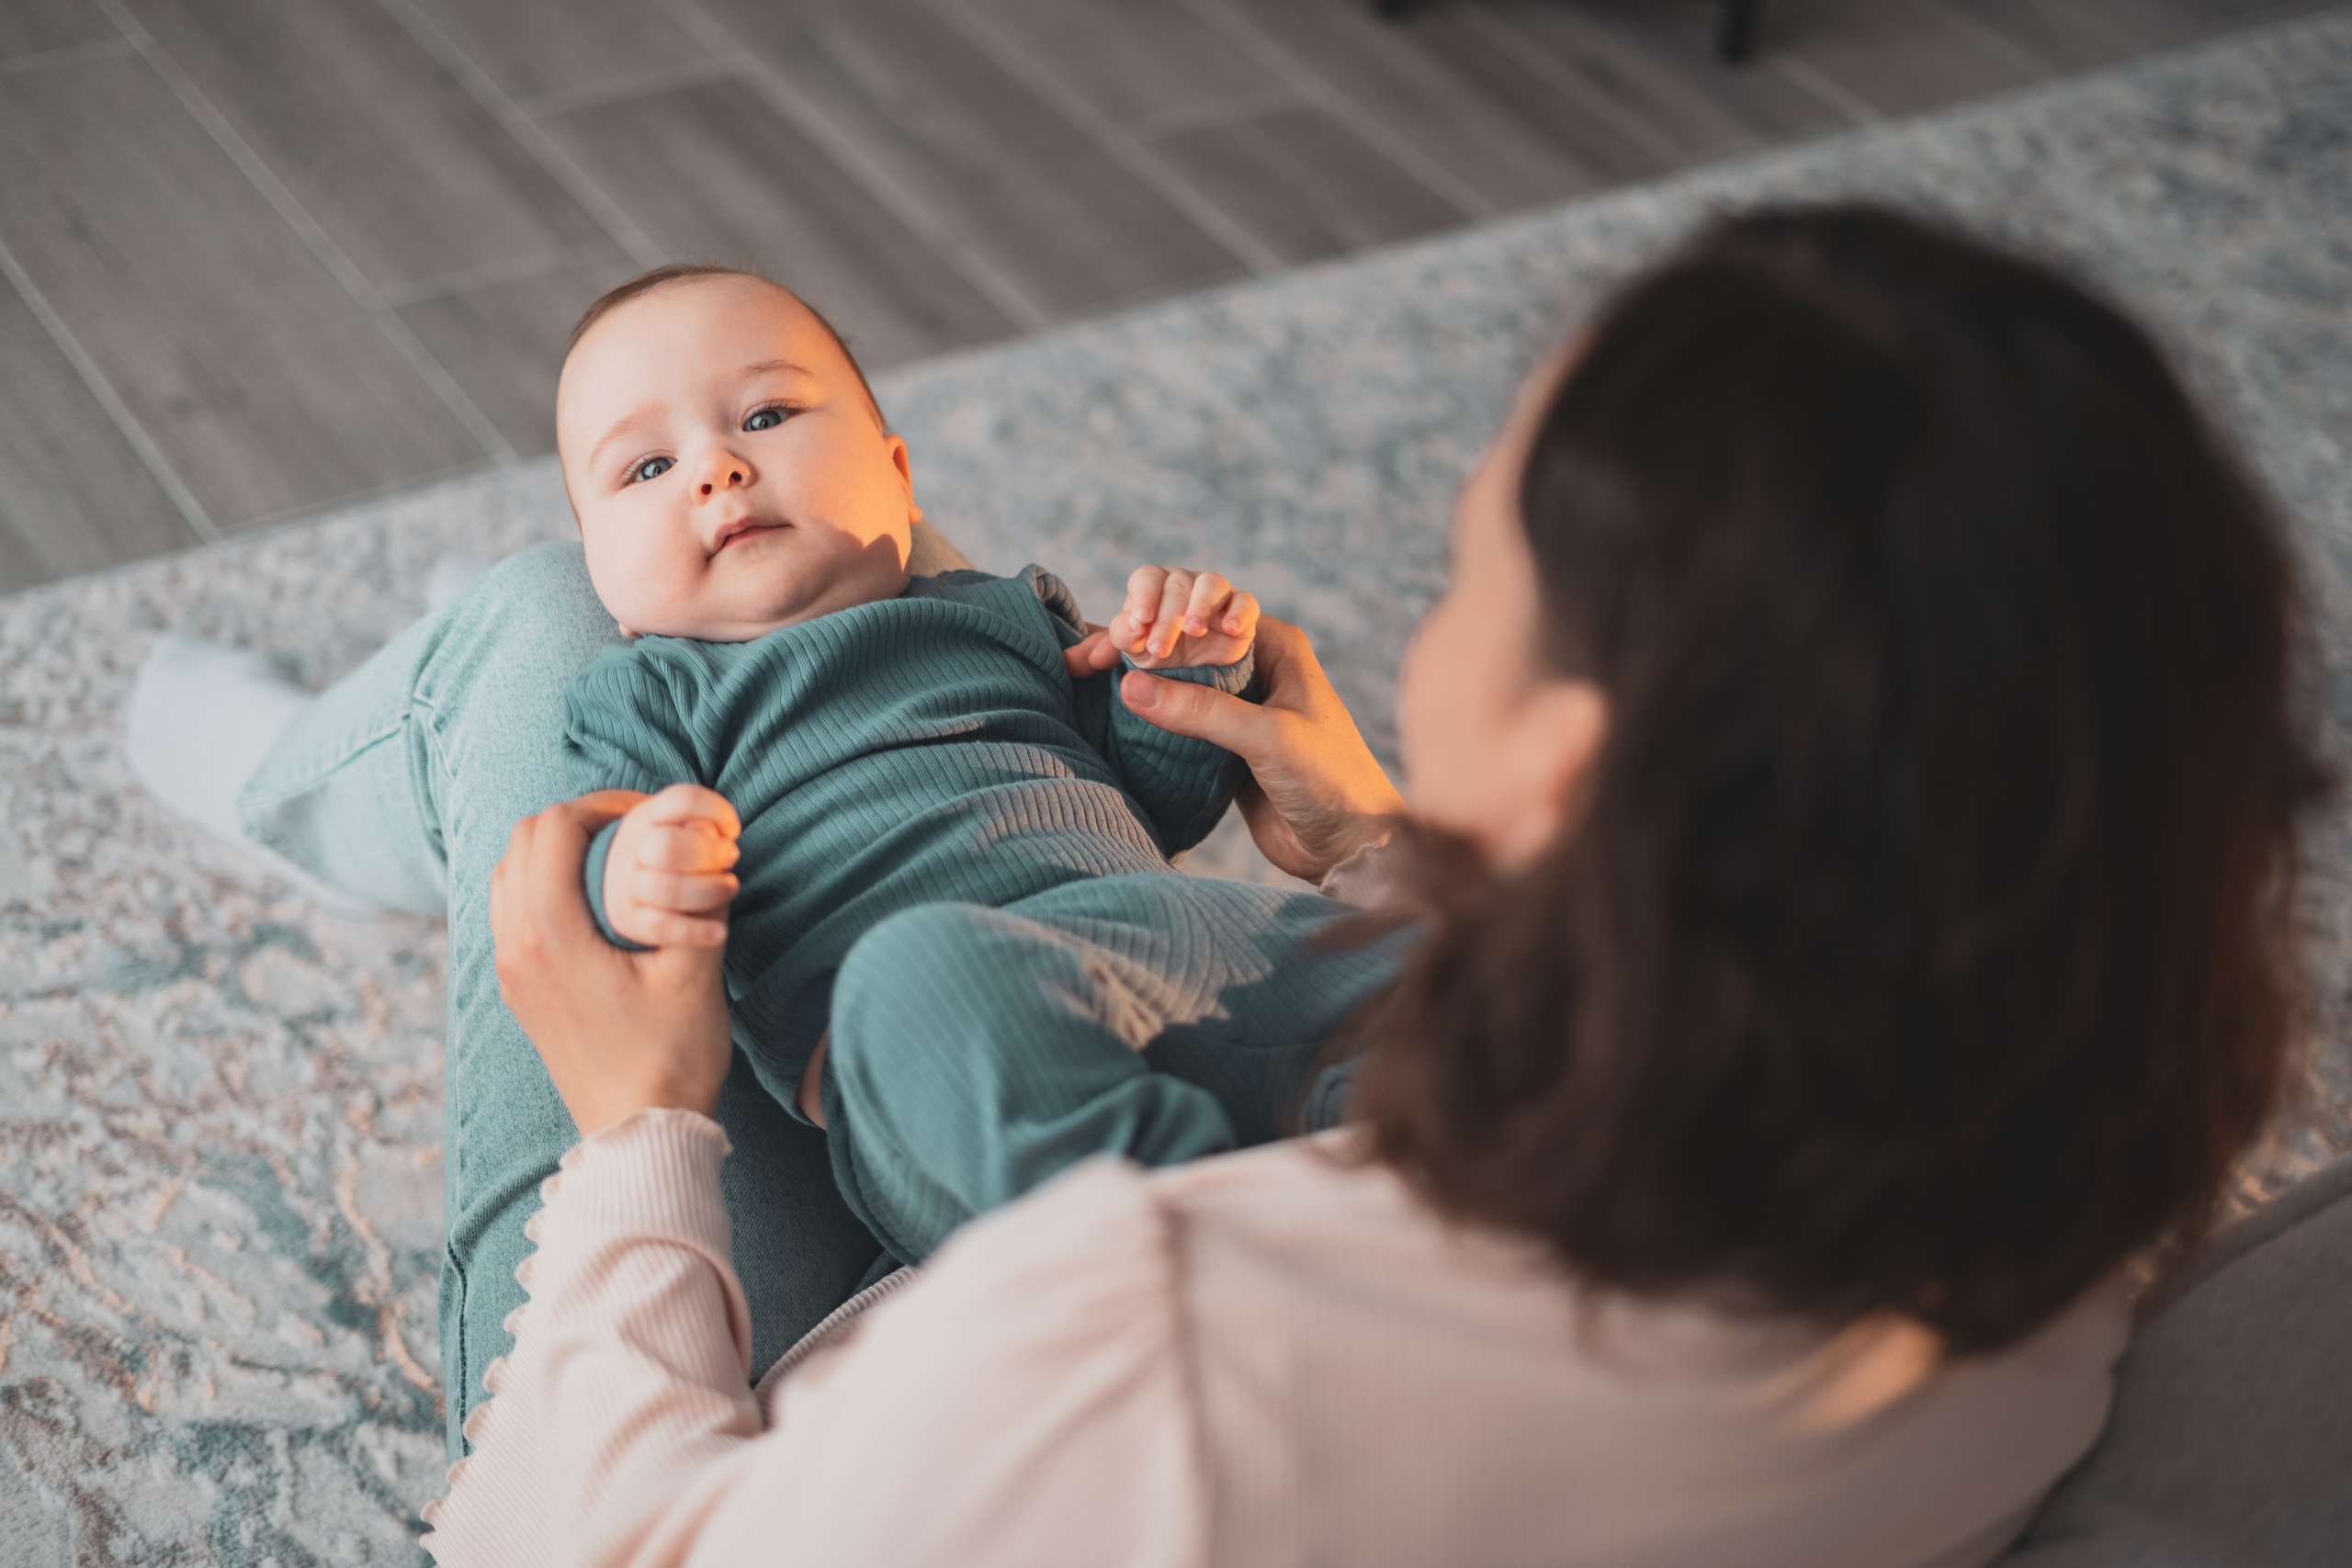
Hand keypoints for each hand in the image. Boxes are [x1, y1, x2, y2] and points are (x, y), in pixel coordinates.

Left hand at [490, 792, 734, 1136]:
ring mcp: (509, 971)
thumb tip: (703, 847)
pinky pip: (510, 909)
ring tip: (611, 855)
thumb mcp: (696, 971)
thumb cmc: (672, 1058)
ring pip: (508, 872)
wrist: (639, 1134)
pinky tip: (591, 900)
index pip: (556, 830)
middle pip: (523, 840)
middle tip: (632, 825)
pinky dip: (542, 883)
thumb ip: (694, 896)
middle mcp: (515, 947)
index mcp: (550, 936)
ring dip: (554, 849)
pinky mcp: (517, 989)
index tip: (648, 812)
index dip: (604, 804)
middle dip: (577, 818)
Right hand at [602, 783, 741, 948]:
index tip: (733, 828)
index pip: (681, 800)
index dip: (716, 810)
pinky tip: (720, 933)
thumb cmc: (672, 855)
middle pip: (668, 847)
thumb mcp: (680, 830)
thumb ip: (701, 826)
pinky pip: (662, 927)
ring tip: (730, 886)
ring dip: (708, 890)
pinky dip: (695, 932)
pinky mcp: (632, 921)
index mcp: (646, 817)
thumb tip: (710, 832)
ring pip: (667, 889)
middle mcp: (632, 849)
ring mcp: (629, 887)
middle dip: (709, 854)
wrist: (623, 885)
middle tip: (730, 857)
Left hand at [1066, 566, 1258, 673]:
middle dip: (1167, 615)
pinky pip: (1245, 602)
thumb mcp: (1129, 655)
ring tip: (1193, 630)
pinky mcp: (1241, 614)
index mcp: (1152, 589)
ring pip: (1211, 583)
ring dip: (1200, 605)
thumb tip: (1066, 663)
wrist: (1201, 674)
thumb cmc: (1158, 655)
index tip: (1138, 622)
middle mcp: (1183, 586)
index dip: (1142, 596)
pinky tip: (1229, 628)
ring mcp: (1214, 597)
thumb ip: (1100, 653)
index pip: (1145, 579)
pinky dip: (1239, 611)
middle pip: (1176, 583)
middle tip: (1159, 649)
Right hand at [1115, 615, 1407, 882]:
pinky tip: (1104, 704)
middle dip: (1137, 638)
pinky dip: (1142, 710)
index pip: (1206, 608)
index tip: (1126, 636)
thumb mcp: (1266, 736)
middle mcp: (1254, 665)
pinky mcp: (1221, 742)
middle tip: (1091, 657)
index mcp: (1275, 644)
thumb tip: (1131, 685)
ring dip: (1133, 671)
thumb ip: (1201, 710)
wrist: (1349, 845)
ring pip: (1174, 676)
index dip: (1162, 613)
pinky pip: (1174, 717)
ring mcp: (1235, 704)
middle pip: (1183, 637)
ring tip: (1084, 670)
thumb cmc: (1330, 779)